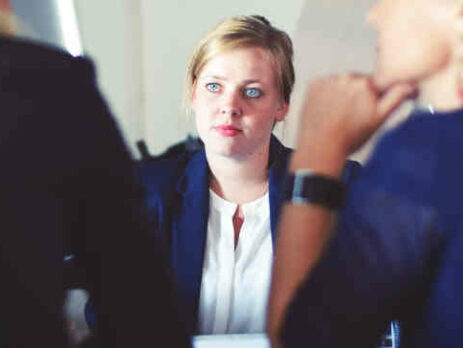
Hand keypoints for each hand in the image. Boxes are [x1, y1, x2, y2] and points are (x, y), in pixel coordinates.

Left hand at [296, 74, 415, 157]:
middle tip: (352, 115)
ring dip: (341, 93)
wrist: (320, 147)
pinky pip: (325, 85)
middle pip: (358, 82)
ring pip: (341, 83)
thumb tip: (411, 85)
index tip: (368, 108)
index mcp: (366, 83)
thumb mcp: (379, 119)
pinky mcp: (313, 85)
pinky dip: (326, 94)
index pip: (376, 83)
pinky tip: (327, 110)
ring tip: (338, 114)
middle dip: (358, 94)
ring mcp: (328, 80)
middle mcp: (346, 77)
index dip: (374, 97)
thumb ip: (396, 98)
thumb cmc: (350, 137)